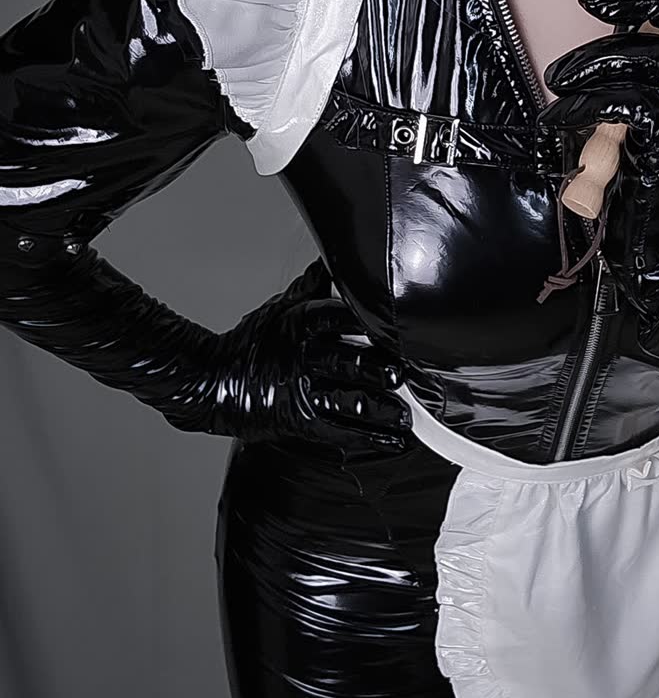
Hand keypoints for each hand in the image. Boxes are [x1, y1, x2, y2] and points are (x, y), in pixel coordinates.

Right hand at [212, 264, 412, 454]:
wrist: (212, 381)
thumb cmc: (252, 342)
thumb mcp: (281, 306)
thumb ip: (314, 286)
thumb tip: (336, 259)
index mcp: (300, 323)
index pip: (338, 317)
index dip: (368, 321)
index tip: (396, 324)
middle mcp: (303, 357)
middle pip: (349, 361)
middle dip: (379, 369)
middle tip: (405, 374)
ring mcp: (302, 391)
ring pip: (348, 401)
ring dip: (382, 409)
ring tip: (408, 414)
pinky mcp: (300, 421)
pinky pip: (339, 431)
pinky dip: (370, 438)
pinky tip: (394, 439)